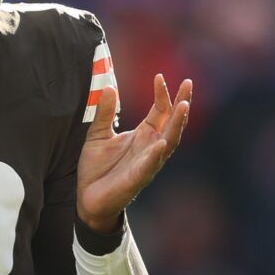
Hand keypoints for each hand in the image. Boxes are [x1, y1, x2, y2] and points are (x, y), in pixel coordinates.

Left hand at [76, 73, 190, 232]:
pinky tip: (161, 143)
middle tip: (187, 83)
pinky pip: (150, 165)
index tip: (159, 76)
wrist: (87, 198)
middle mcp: (150, 147)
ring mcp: (147, 162)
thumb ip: (105, 113)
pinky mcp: (138, 178)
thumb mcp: (97, 135)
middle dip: (181, 103)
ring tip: (183, 106)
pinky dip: (156, 155)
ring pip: (169, 141)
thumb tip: (109, 87)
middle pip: (172, 122)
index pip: (160, 110)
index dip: (162, 93)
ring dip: (177, 124)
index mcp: (143, 135)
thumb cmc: (97, 168)